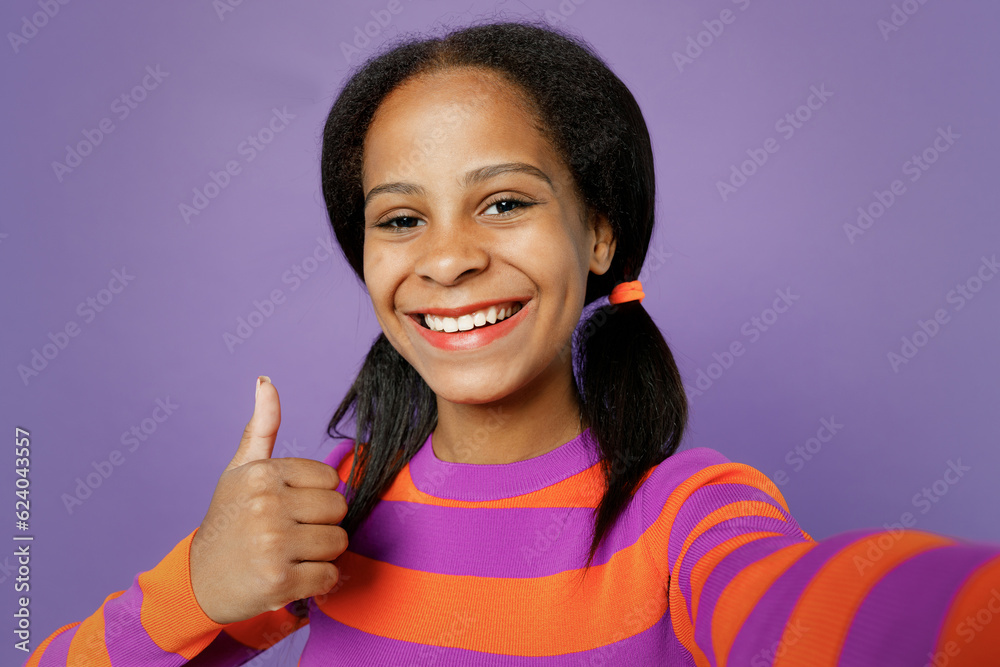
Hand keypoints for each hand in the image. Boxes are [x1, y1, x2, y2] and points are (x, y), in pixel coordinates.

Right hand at [189, 376, 348, 623]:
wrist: (198, 582)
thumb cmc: (228, 521)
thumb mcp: (239, 470)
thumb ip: (261, 427)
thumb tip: (265, 380)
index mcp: (261, 474)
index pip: (329, 479)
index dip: (315, 496)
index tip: (288, 507)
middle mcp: (266, 505)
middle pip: (339, 509)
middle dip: (322, 525)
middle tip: (290, 534)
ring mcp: (272, 544)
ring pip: (338, 542)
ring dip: (321, 554)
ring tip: (289, 554)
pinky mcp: (279, 582)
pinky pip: (330, 576)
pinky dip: (318, 582)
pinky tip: (290, 577)